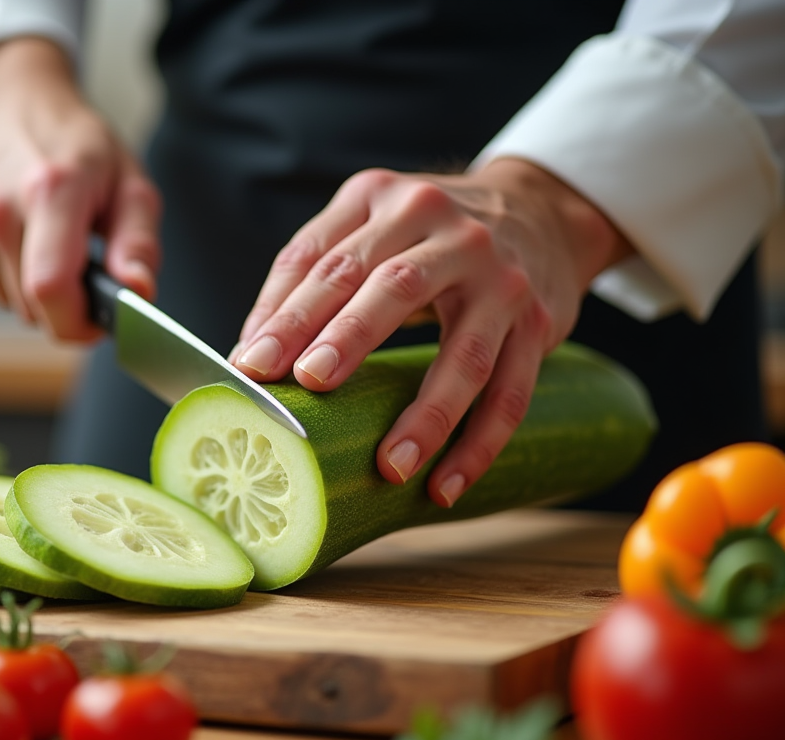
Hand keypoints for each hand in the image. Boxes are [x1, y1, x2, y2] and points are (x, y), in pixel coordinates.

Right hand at [0, 38, 160, 340]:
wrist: (7, 108)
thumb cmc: (76, 145)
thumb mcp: (129, 181)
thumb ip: (138, 240)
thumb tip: (139, 292)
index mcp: (50, 190)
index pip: (50, 287)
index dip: (79, 323)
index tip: (101, 323)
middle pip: (36, 309)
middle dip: (71, 309)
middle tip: (91, 272)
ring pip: (17, 308)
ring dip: (45, 297)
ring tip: (59, 247)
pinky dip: (20, 285)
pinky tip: (29, 244)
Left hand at [230, 159, 631, 506]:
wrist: (539, 212)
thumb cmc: (427, 234)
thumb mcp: (368, 223)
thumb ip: (310, 273)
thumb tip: (249, 351)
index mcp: (390, 202)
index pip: (330, 260)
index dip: (288, 313)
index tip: (251, 365)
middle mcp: (452, 233)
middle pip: (395, 288)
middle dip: (347, 338)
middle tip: (309, 383)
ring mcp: (501, 280)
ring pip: (465, 354)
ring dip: (426, 415)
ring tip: (387, 465)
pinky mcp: (538, 324)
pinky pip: (510, 395)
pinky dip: (478, 446)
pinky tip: (444, 487)